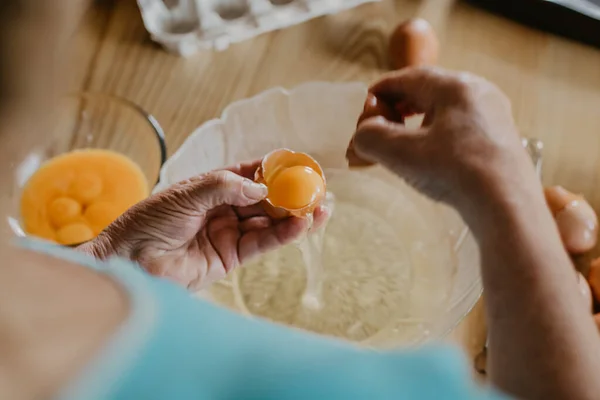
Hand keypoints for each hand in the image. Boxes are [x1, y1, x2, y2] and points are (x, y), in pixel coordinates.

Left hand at [80, 161, 328, 289]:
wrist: (129, 261)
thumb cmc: (148, 222)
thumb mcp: (187, 194)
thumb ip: (225, 186)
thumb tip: (262, 187)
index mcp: (209, 188)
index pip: (248, 174)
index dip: (273, 169)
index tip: (297, 163)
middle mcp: (222, 209)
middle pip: (264, 199)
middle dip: (290, 194)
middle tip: (316, 189)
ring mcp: (228, 233)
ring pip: (268, 222)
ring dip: (293, 216)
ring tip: (319, 207)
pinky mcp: (231, 257)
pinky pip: (262, 243)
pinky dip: (283, 235)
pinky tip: (301, 224)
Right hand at [349, 67, 537, 216]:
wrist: (507, 206)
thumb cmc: (455, 172)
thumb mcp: (402, 154)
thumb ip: (371, 138)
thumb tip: (362, 135)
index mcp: (454, 85)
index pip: (406, 78)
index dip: (378, 94)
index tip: (362, 114)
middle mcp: (477, 92)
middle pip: (424, 93)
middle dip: (393, 114)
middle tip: (375, 134)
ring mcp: (493, 115)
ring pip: (441, 112)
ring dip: (412, 128)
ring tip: (396, 150)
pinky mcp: (500, 139)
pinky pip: (458, 129)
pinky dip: (433, 139)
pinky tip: (426, 160)